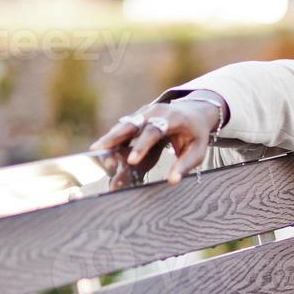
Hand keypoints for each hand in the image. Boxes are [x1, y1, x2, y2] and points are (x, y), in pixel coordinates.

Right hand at [88, 98, 219, 190]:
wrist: (194, 112)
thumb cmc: (196, 134)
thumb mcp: (198, 150)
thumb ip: (185, 165)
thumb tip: (172, 181)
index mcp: (172, 116)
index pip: (154, 131)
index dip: (142, 146)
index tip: (131, 161)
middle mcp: (155, 111)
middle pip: (132, 124)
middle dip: (116, 138)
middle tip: (101, 151)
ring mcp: (144, 112)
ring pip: (123, 125)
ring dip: (110, 138)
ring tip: (95, 152)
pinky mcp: (137, 118)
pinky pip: (123, 129)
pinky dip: (113, 139)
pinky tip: (101, 150)